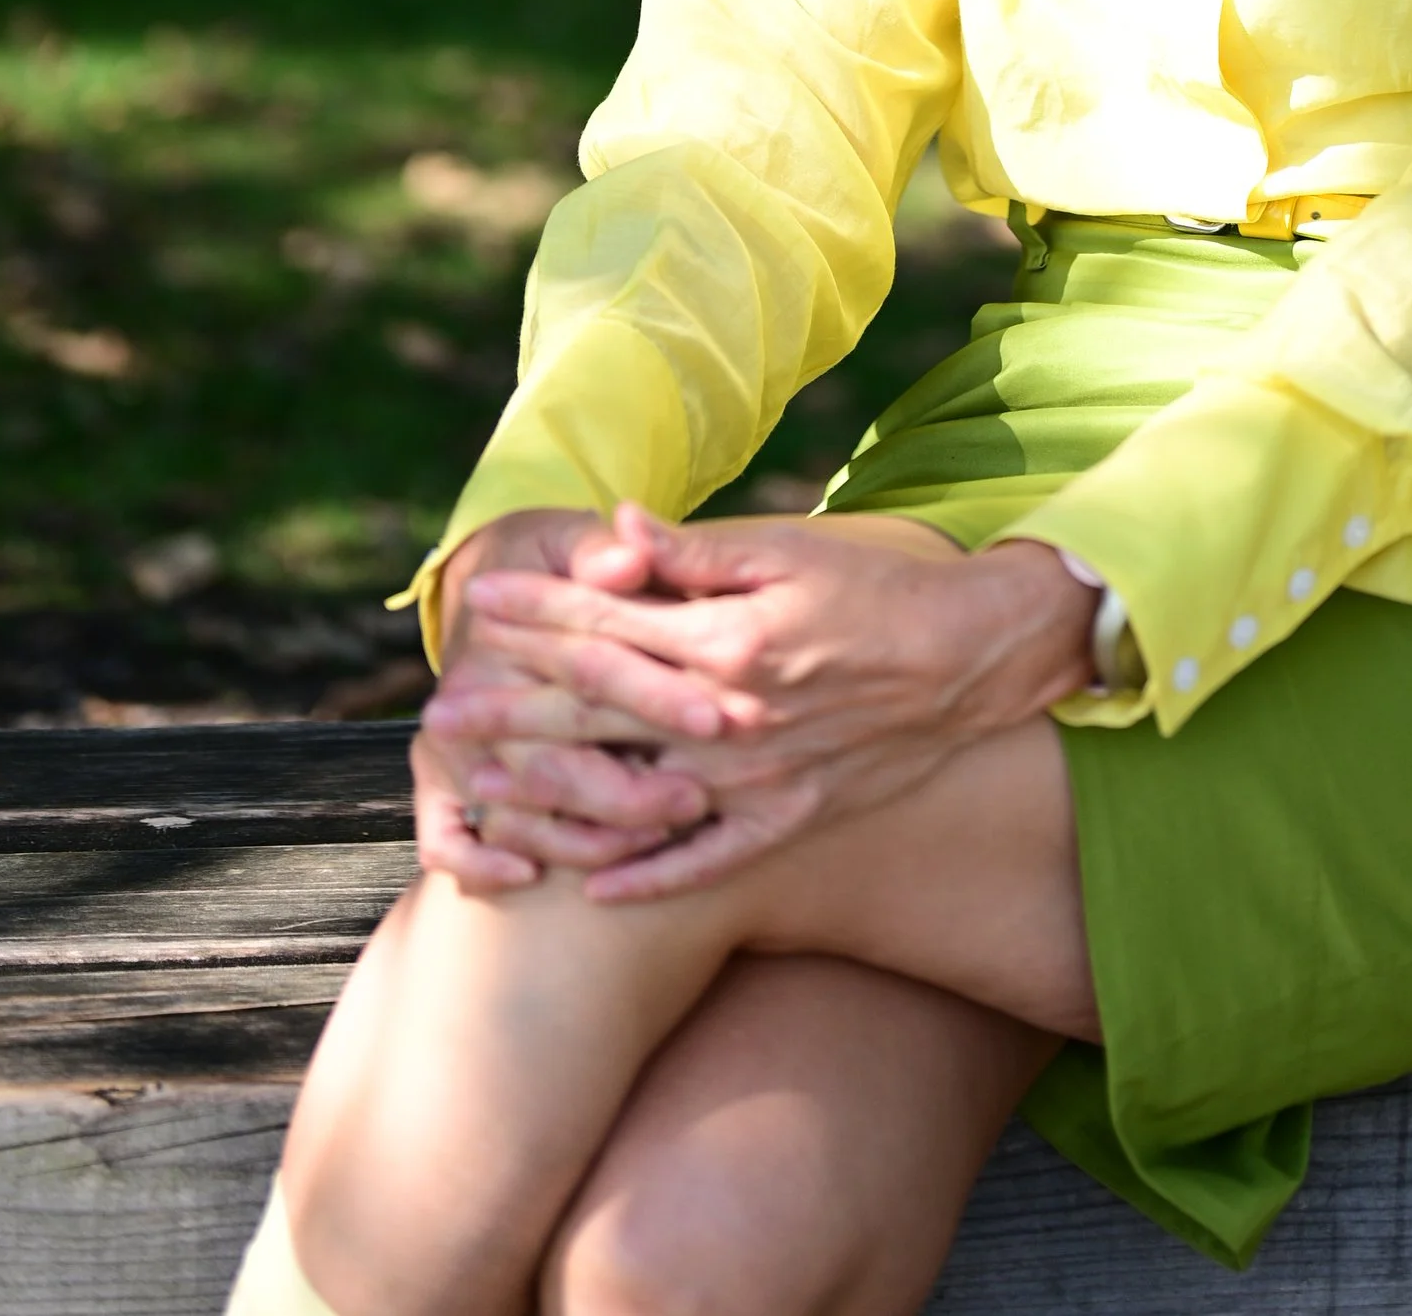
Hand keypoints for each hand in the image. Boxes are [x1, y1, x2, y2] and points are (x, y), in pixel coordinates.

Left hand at [434, 506, 1099, 898]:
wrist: (970, 657)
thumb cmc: (873, 588)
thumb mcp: (786, 550)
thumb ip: (693, 553)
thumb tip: (615, 529)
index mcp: (727, 640)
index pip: (607, 627)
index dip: (536, 614)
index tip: (479, 606)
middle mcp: (731, 718)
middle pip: (599, 717)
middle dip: (514, 712)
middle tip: (442, 718)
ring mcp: (757, 779)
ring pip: (634, 795)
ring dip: (555, 794)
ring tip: (487, 791)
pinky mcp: (789, 818)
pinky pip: (705, 860)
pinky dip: (648, 876)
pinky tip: (592, 884)